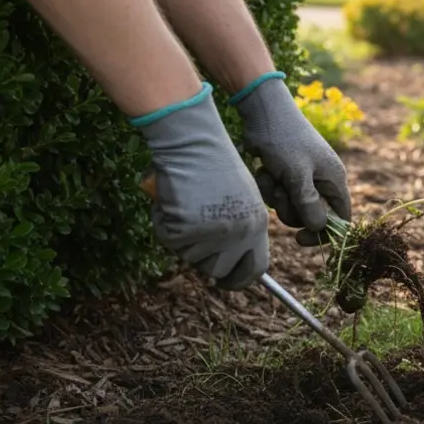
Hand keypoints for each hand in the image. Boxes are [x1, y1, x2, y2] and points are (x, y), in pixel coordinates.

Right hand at [134, 83, 269, 289]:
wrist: (194, 144)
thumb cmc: (217, 166)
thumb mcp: (242, 200)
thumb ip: (242, 230)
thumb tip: (230, 263)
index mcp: (257, 226)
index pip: (255, 270)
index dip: (239, 278)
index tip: (227, 280)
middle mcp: (237, 235)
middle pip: (219, 271)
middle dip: (206, 260)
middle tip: (196, 238)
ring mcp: (209, 236)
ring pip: (191, 257)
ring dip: (185, 238)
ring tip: (189, 205)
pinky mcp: (181, 232)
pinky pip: (170, 241)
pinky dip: (166, 224)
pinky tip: (174, 200)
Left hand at [233, 73, 351, 245]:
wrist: (263, 110)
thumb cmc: (284, 139)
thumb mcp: (297, 174)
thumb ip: (309, 203)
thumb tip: (319, 228)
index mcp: (334, 180)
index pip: (340, 218)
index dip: (323, 233)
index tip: (300, 238)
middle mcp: (322, 181)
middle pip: (311, 217)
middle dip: (292, 209)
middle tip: (282, 192)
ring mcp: (304, 177)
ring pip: (291, 207)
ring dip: (277, 196)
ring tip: (271, 175)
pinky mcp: (286, 174)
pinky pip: (279, 194)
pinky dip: (269, 185)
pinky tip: (264, 169)